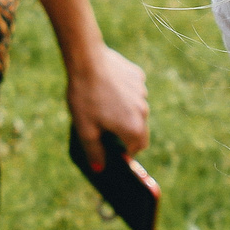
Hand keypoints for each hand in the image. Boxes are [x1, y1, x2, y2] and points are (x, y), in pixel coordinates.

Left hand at [65, 41, 147, 170]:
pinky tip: (106, 87)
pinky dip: (124, 93)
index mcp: (134, 128)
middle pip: (138, 128)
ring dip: (124, 110)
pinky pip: (133, 90)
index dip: (126, 151)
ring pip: (135, 108)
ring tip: (101, 103)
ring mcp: (142, 92)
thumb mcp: (85, 130)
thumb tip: (100, 169)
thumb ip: (94, 152)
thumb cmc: (85, 97)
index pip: (138, 148)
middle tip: (103, 125)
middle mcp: (143, 111)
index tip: (113, 148)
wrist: (87, 60)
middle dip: (124, 130)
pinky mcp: (138, 76)